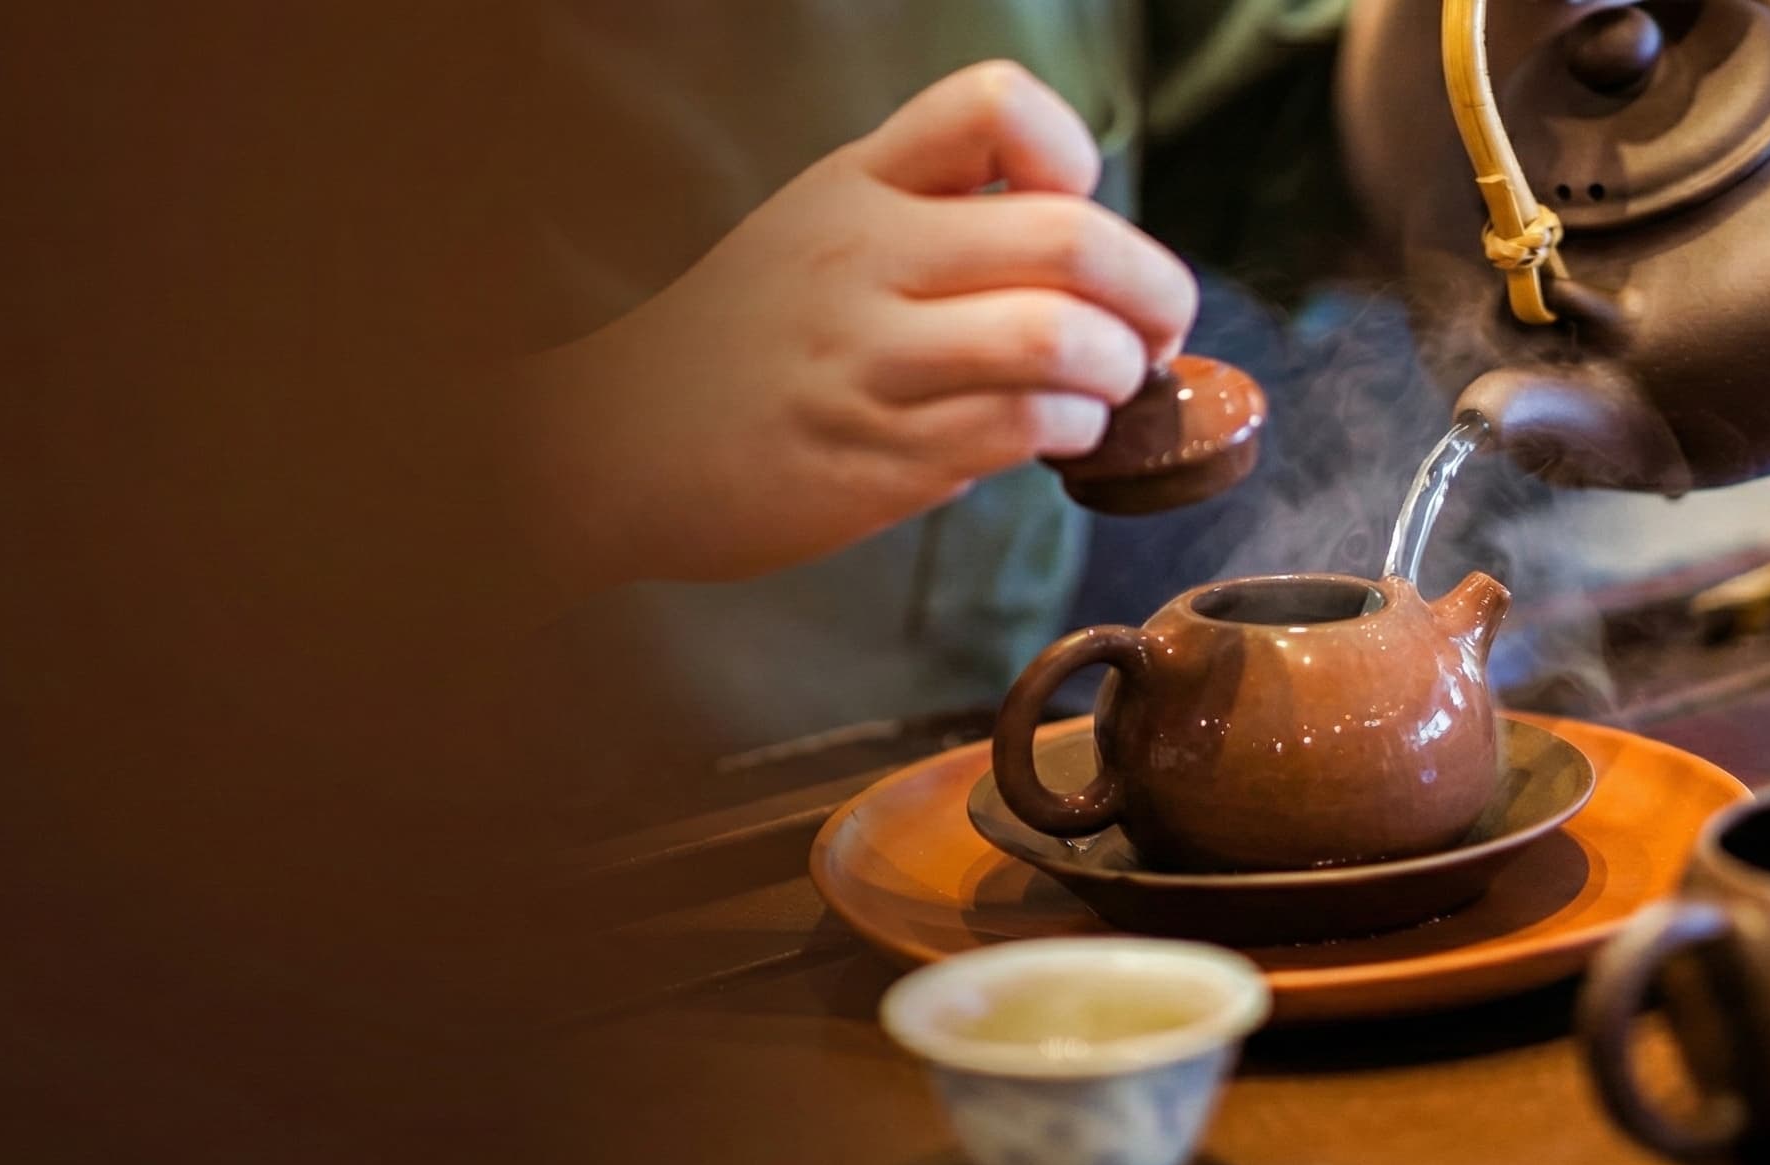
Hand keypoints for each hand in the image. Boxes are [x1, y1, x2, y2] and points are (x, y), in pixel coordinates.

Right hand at [524, 60, 1199, 588]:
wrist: (614, 442)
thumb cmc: (741, 341)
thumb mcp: (818, 230)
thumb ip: (934, 219)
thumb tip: (1084, 267)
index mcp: (859, 183)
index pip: (996, 106)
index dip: (1073, 153)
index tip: (1079, 208)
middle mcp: (865, 257)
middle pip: (1070, 238)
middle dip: (1155, 292)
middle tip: (1156, 330)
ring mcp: (868, 358)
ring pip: (1059, 341)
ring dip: (1116, 374)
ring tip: (1103, 391)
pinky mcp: (874, 453)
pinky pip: (1017, 428)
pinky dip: (1066, 434)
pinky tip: (1049, 437)